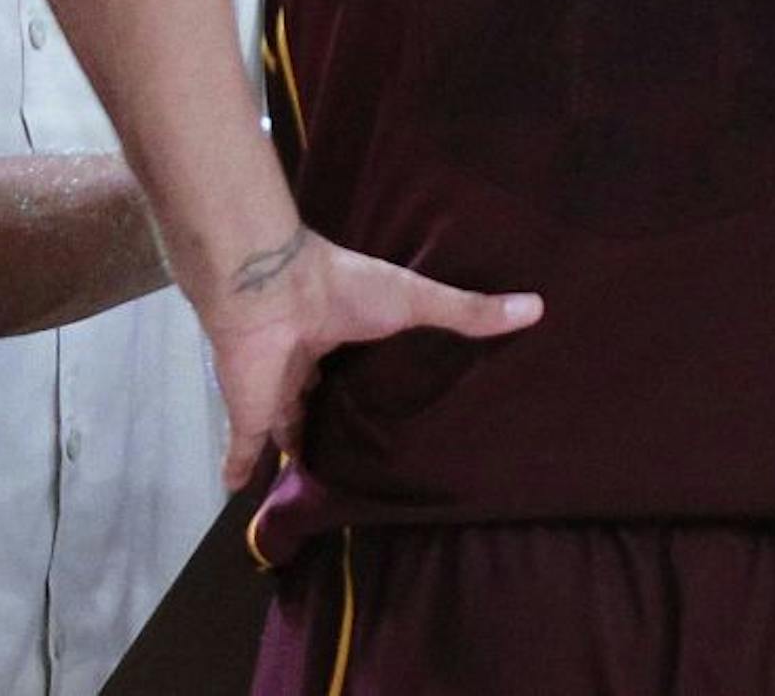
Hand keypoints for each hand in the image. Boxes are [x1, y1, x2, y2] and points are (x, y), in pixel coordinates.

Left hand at [204, 228, 541, 488]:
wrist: (270, 283)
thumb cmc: (340, 286)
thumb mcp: (413, 299)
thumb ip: (466, 311)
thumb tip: (537, 306)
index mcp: (332, 332)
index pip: (343, 363)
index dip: (354, 380)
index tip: (376, 404)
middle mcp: (298, 360)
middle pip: (308, 395)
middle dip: (320, 418)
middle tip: (344, 453)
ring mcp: (270, 387)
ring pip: (278, 424)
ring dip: (287, 446)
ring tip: (307, 478)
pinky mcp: (250, 410)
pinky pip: (242, 447)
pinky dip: (238, 466)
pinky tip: (236, 492)